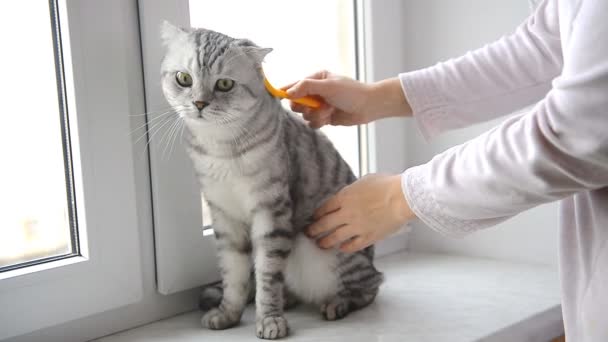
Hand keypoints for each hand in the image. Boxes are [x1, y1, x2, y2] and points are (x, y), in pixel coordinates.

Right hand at [283, 70, 411, 128]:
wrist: (368, 106)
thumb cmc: (351, 92)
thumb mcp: (328, 86)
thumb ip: (306, 87)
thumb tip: (288, 93)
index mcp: (316, 79)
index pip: (295, 85)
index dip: (285, 91)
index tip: (276, 96)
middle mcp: (316, 92)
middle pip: (296, 102)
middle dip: (304, 106)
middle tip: (312, 105)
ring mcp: (320, 105)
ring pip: (304, 115)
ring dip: (315, 115)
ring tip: (329, 111)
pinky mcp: (324, 117)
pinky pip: (312, 123)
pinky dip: (319, 122)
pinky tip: (330, 118)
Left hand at [306, 174, 414, 252]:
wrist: (402, 198)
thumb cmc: (387, 185)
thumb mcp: (365, 181)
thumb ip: (353, 191)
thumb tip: (348, 195)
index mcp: (344, 197)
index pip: (324, 208)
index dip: (316, 214)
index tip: (313, 218)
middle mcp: (347, 214)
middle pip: (325, 224)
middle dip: (313, 229)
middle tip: (308, 233)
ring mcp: (357, 227)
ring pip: (335, 237)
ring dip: (325, 242)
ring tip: (320, 244)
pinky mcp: (368, 237)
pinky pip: (353, 245)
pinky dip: (346, 248)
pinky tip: (342, 248)